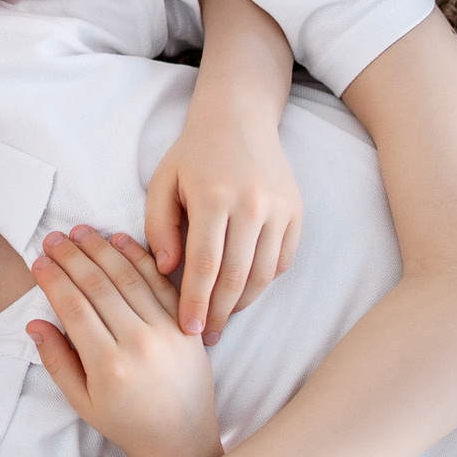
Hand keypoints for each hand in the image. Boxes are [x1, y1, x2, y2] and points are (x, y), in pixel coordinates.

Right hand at [29, 229, 218, 456]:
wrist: (182, 438)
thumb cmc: (126, 423)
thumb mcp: (82, 402)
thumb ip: (57, 361)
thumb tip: (35, 323)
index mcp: (108, 365)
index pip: (74, 307)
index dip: (53, 279)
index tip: (38, 261)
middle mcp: (138, 343)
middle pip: (98, 286)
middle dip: (72, 257)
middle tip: (53, 237)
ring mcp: (166, 332)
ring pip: (128, 277)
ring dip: (102, 249)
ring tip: (81, 231)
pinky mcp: (185, 325)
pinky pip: (160, 283)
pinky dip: (139, 258)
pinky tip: (120, 240)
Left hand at [146, 117, 300, 342]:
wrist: (239, 120)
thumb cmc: (192, 154)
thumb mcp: (163, 183)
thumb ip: (159, 227)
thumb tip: (167, 271)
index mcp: (213, 197)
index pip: (204, 265)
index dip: (195, 302)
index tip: (186, 329)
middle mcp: (252, 205)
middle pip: (237, 277)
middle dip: (219, 313)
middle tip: (205, 336)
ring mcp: (280, 210)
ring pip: (263, 275)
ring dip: (242, 304)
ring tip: (221, 319)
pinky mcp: (296, 213)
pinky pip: (282, 261)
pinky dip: (263, 282)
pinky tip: (243, 292)